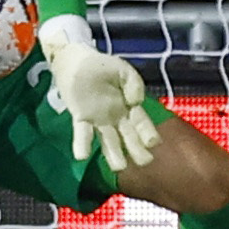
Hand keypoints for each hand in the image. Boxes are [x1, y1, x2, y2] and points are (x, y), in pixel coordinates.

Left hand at [44, 34, 159, 173]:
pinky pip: (82, 133)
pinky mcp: (81, 118)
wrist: (75, 61)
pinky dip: (82, 144)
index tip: (153, 142)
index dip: (147, 133)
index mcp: (129, 107)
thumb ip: (134, 83)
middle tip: (144, 161)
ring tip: (119, 167)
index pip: (142, 123)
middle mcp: (116, 118)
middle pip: (128, 137)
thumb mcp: (123, 70)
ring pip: (108, 141)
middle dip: (136, 149)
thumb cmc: (102, 67)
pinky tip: (82, 155)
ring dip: (113, 154)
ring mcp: (98, 120)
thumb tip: (135, 102)